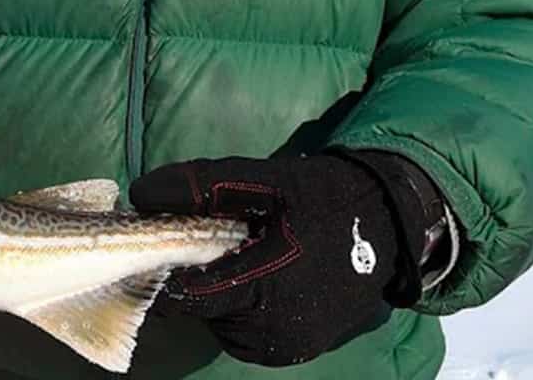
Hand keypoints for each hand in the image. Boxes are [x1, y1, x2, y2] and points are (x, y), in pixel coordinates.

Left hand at [129, 152, 422, 366]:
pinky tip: (260, 275)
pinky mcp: (295, 352)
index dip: (160, 268)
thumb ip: (199, 186)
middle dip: (194, 275)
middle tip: (213, 240)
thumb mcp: (262, 180)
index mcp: (264, 288)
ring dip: (218, 292)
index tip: (155, 242)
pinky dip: (241, 305)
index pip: (182, 296)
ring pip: (218, 323)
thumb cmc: (324, 199)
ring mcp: (286, 348)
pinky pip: (244, 332)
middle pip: (198, 310)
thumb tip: (140, 194)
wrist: (391, 228)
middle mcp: (272, 332)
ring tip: (244, 255)